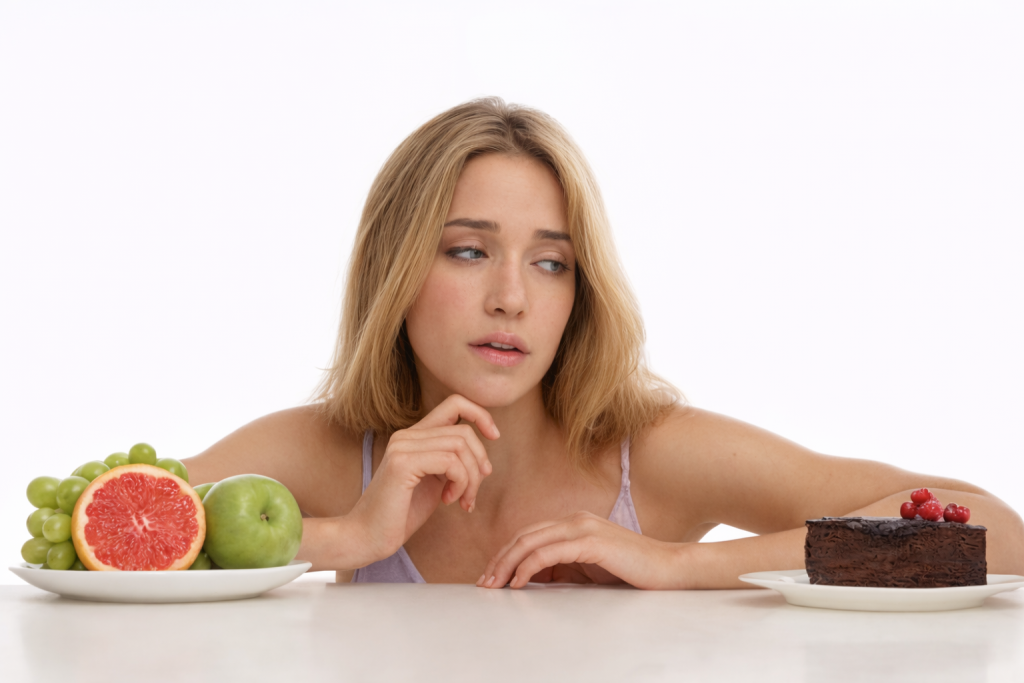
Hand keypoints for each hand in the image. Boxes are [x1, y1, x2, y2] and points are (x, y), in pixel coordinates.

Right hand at [347, 394, 498, 563]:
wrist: (366, 538)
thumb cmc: (400, 514)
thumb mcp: (434, 483)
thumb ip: (452, 465)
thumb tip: (483, 459)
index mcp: (414, 436)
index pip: (455, 403)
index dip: (480, 415)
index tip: (494, 437)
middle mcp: (406, 435)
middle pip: (464, 432)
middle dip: (480, 464)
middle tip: (472, 494)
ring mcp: (403, 447)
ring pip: (461, 446)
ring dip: (472, 479)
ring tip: (462, 501)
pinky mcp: (402, 464)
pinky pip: (451, 462)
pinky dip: (460, 482)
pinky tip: (449, 500)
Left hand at [477, 511, 683, 589]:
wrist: (667, 569)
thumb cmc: (630, 571)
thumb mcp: (587, 569)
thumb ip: (561, 567)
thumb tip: (529, 577)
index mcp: (573, 523)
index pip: (529, 536)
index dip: (506, 555)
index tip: (491, 576)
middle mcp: (574, 520)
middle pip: (524, 536)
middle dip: (499, 560)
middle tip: (484, 583)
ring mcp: (582, 528)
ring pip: (531, 542)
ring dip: (508, 564)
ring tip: (495, 584)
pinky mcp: (591, 542)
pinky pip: (549, 553)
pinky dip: (529, 567)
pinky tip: (519, 582)